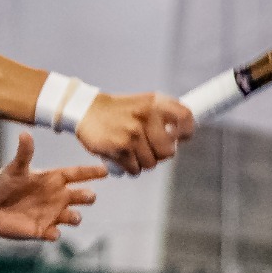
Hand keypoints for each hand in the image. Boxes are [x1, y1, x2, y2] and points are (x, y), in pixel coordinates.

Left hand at [0, 133, 104, 240]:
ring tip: (73, 216)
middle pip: (81, 196)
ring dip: (75, 217)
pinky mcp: (42, 230)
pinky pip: (55, 234)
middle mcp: (57, 196)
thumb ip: (24, 154)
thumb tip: (25, 133)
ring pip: (73, 217)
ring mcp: (51, 214)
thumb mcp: (14, 169)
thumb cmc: (2, 184)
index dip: (92, 172)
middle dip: (87, 197)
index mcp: (53, 179)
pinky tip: (51, 231)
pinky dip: (55, 233)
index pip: (78, 174)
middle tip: (88, 196)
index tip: (106, 170)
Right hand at [75, 92, 193, 173]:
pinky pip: (135, 169)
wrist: (85, 110)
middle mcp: (147, 116)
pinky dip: (129, 167)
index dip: (185, 132)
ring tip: (131, 152)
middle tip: (148, 149)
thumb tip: (180, 138)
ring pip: (151, 163)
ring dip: (141, 162)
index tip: (178, 138)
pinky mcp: (121, 147)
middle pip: (168, 151)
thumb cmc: (117, 111)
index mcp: (155, 103)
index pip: (185, 118)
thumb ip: (162, 115)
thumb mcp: (143, 103)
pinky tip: (122, 157)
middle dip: (158, 155)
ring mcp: (134, 133)